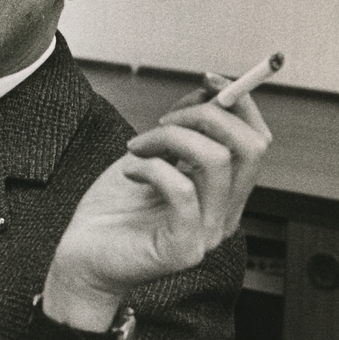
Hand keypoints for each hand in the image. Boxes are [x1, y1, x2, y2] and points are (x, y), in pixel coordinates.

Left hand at [41, 73, 271, 330]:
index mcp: (223, 193)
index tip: (208, 80)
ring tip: (136, 146)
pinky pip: (183, 189)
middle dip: (206, 116)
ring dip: (171, 137)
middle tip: (161, 119)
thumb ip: (181, 130)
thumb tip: (207, 93)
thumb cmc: (112, 211)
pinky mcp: (184, 248)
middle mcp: (225, 214)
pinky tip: (129, 169)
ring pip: (218, 160)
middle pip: (251, 147)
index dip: (240, 103)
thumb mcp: (150, 157)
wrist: (81, 260)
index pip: (257, 141)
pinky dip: (152, 167)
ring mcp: (208, 234)